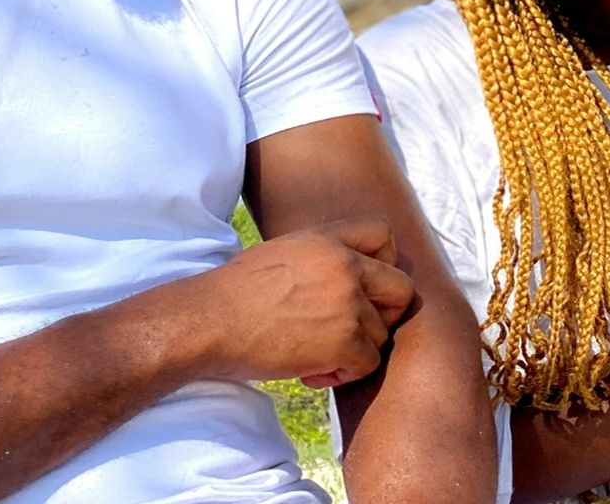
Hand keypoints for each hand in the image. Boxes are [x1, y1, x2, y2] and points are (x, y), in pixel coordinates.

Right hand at [169, 216, 415, 388]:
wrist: (208, 321)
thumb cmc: (235, 293)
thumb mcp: (283, 253)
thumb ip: (323, 257)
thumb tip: (350, 276)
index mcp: (327, 240)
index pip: (384, 235)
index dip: (382, 264)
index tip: (361, 288)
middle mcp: (345, 265)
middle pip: (401, 289)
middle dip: (382, 314)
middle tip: (350, 329)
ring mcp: (348, 302)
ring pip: (381, 334)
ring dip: (353, 350)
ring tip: (315, 354)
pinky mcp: (344, 340)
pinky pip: (368, 363)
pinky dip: (343, 374)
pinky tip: (311, 371)